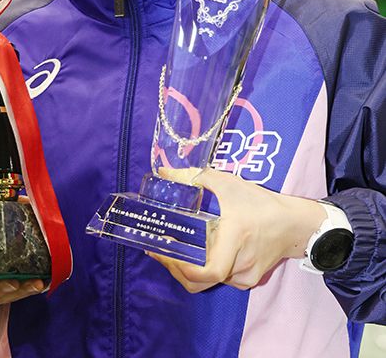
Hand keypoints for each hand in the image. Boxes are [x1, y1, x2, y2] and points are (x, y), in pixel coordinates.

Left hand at [147, 167, 325, 292]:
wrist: (294, 225)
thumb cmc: (261, 203)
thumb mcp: (228, 184)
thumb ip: (194, 177)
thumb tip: (163, 172)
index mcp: (235, 239)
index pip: (209, 271)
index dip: (182, 267)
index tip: (164, 251)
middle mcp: (240, 264)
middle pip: (200, 282)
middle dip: (175, 269)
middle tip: (159, 251)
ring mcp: (245, 277)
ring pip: (208, 281)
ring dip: (188, 269)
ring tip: (174, 249)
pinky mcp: (248, 281)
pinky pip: (220, 280)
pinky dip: (205, 270)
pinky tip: (197, 253)